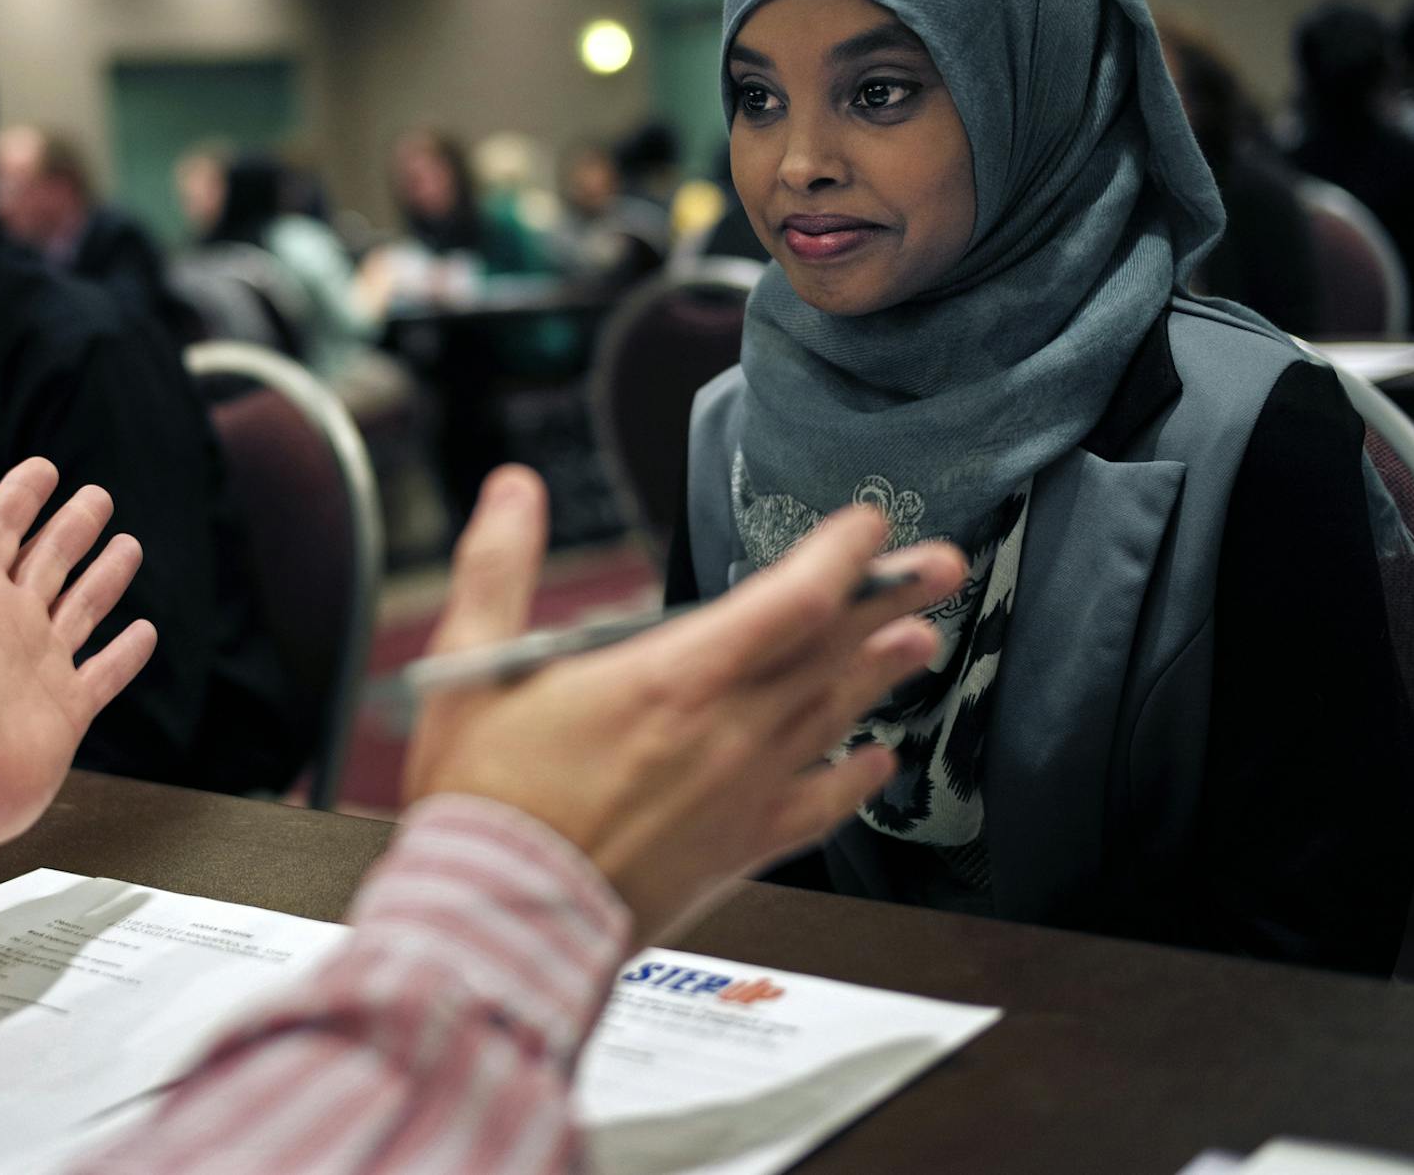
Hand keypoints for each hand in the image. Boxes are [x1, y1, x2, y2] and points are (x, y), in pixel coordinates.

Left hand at [0, 442, 157, 851]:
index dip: (21, 496)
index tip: (44, 467)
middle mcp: (6, 625)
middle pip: (48, 562)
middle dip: (72, 528)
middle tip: (99, 496)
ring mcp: (38, 668)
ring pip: (82, 610)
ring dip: (104, 578)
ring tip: (128, 547)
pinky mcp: (65, 712)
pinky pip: (103, 674)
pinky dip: (126, 654)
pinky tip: (144, 631)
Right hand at [404, 466, 965, 942]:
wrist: (497, 923)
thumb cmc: (487, 803)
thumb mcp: (472, 665)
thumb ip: (499, 566)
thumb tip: (515, 490)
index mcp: (671, 678)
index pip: (790, 599)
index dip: (840, 555)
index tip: (868, 525)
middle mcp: (726, 732)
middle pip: (831, 652)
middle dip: (889, 601)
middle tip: (940, 566)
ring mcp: (741, 794)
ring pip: (832, 719)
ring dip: (880, 674)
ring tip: (919, 642)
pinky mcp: (736, 850)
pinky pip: (819, 808)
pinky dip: (856, 779)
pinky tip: (880, 760)